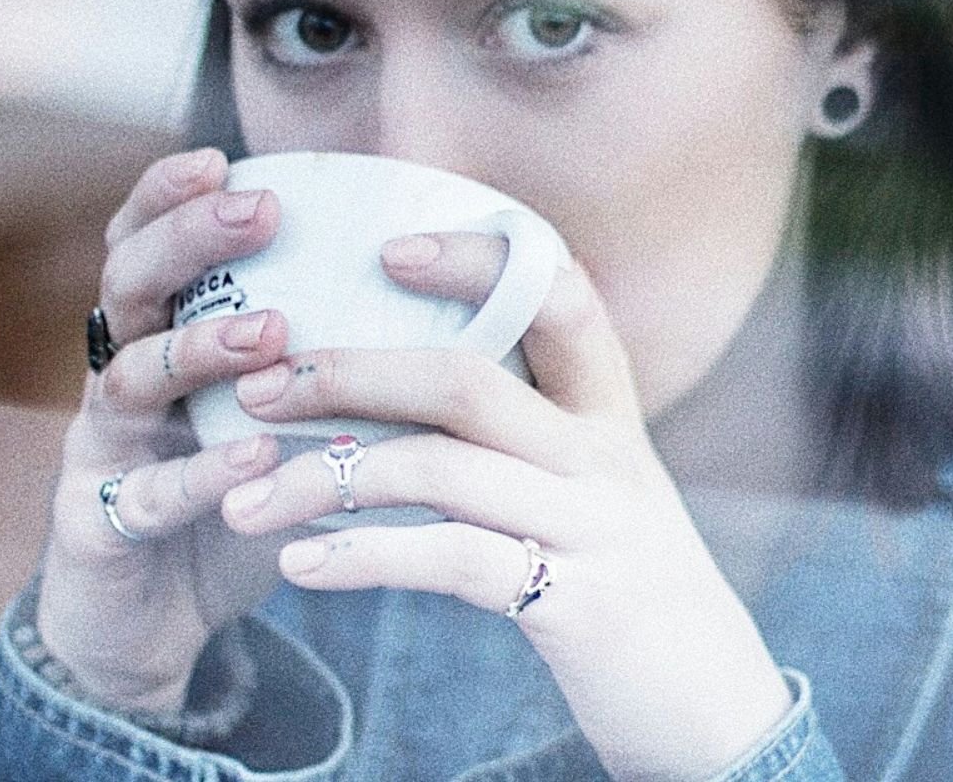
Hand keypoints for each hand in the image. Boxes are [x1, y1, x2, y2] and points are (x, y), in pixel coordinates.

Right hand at [37, 148, 294, 712]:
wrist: (150, 629)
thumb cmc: (234, 500)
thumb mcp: (278, 417)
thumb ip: (330, 356)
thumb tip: (445, 293)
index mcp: (158, 337)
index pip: (147, 243)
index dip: (170, 195)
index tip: (223, 156)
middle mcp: (118, 378)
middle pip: (128, 286)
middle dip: (187, 240)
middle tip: (258, 210)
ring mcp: (100, 451)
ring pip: (129, 379)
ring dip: (200, 349)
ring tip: (273, 331)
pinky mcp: (97, 529)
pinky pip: (147, 494)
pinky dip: (202, 472)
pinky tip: (257, 456)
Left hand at [218, 232, 794, 780]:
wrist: (710, 705)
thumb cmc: (622, 581)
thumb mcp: (592, 489)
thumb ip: (524, 433)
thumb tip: (399, 383)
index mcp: (608, 414)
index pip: (560, 297)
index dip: (480, 260)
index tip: (389, 248)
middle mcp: (606, 456)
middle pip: (467, 380)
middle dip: (350, 373)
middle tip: (256, 385)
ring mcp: (594, 528)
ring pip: (442, 470)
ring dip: (323, 478)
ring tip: (242, 500)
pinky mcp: (576, 604)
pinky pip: (454, 561)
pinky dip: (365, 557)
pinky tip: (300, 568)